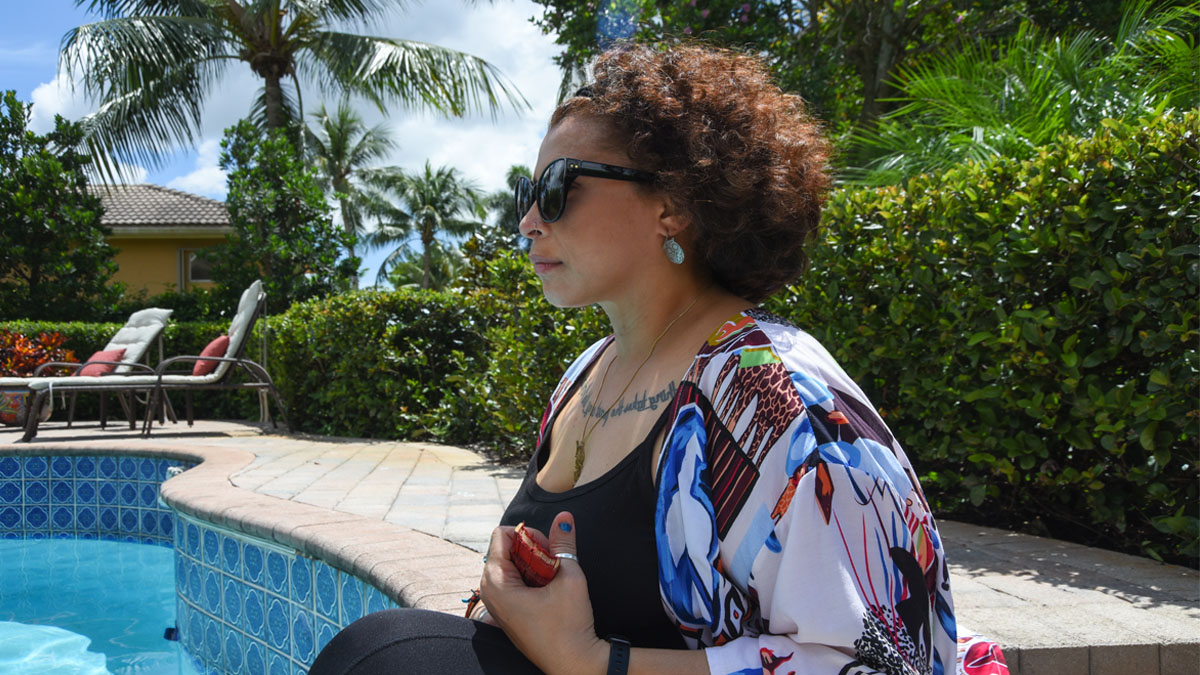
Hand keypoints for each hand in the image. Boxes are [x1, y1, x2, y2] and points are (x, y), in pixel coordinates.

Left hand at [480, 512, 607, 674]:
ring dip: (533, 564)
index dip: (529, 535)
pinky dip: (531, 578)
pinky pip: (514, 580)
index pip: (502, 534)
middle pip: (505, 548)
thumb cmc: (569, 626)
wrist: (573, 663)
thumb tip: (564, 516)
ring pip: (511, 564)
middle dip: (531, 549)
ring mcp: (495, 603)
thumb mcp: (570, 576)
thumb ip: (564, 542)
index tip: (548, 551)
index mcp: (495, 582)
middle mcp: (489, 592)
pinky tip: (547, 592)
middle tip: (552, 567)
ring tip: (551, 581)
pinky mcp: (506, 611)